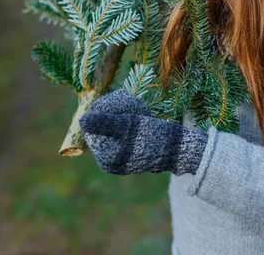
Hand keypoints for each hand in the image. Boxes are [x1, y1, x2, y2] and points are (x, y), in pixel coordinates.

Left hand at [79, 89, 208, 175]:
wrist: (181, 148)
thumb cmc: (154, 137)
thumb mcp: (129, 125)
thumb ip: (104, 122)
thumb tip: (81, 120)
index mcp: (107, 160)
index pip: (92, 131)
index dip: (99, 113)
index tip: (111, 100)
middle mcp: (112, 163)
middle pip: (103, 131)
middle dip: (111, 113)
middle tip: (124, 100)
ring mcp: (123, 159)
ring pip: (114, 130)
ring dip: (121, 115)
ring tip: (132, 104)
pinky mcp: (134, 153)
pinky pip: (124, 134)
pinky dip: (129, 123)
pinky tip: (140, 113)